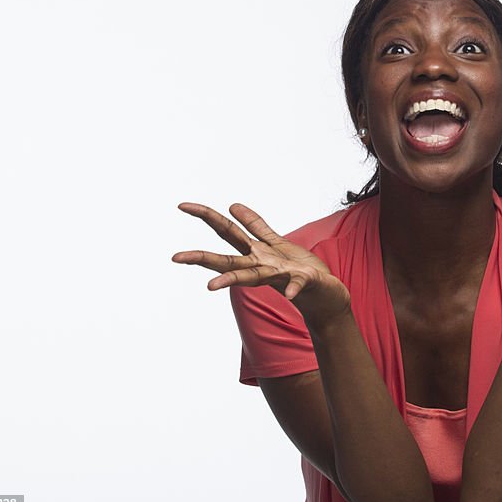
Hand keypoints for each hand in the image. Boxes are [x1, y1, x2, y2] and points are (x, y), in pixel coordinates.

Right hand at [171, 202, 350, 327]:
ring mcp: (280, 275)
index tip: (182, 205)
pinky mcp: (304, 281)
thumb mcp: (277, 243)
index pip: (227, 231)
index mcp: (256, 252)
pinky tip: (290, 294)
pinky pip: (297, 284)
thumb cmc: (300, 269)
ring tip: (210, 286)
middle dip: (201, 257)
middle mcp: (262, 266)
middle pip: (227, 259)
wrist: (325, 296)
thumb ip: (256, 226)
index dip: (206, 216)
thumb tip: (232, 205)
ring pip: (252, 276)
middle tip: (176, 258)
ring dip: (231, 279)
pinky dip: (293, 287)